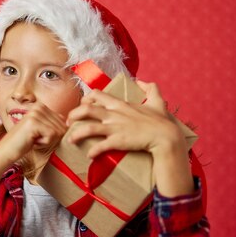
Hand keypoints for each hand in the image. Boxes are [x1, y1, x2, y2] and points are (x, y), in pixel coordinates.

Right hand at [0, 103, 67, 164]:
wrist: (7, 150)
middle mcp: (39, 106)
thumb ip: (54, 123)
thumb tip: (70, 124)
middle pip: (62, 126)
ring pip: (58, 132)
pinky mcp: (34, 122)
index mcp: (41, 105)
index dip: (53, 133)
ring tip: (33, 139)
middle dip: (51, 137)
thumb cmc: (24, 142)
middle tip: (35, 138)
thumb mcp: (41, 129)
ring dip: (47, 141)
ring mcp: (36, 113)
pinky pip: (52, 136)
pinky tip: (32, 141)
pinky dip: (44, 143)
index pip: (62, 121)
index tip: (38, 135)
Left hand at [66, 81, 184, 158]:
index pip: (96, 95)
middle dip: (73, 115)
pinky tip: (89, 155)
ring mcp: (115, 128)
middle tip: (69, 122)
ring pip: (88, 128)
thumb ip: (151, 88)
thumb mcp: (157, 101)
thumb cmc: (161, 121)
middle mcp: (114, 114)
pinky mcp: (118, 141)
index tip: (82, 106)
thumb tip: (142, 81)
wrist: (166, 137)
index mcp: (120, 104)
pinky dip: (92, 151)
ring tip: (71, 140)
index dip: (86, 100)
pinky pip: (100, 146)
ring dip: (76, 134)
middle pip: (86, 109)